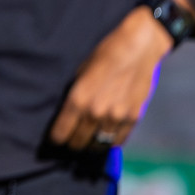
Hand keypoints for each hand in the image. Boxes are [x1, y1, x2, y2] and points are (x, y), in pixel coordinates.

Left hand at [49, 1, 175, 149]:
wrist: (138, 47)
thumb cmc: (106, 53)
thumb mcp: (82, 71)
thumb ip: (77, 93)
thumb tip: (70, 111)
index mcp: (79, 99)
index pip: (62, 130)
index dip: (57, 138)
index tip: (55, 141)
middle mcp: (96, 112)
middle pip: (79, 141)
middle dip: (73, 144)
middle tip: (70, 145)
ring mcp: (116, 117)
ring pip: (99, 144)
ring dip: (91, 147)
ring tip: (86, 147)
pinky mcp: (134, 117)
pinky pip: (119, 139)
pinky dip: (110, 142)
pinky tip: (105, 141)